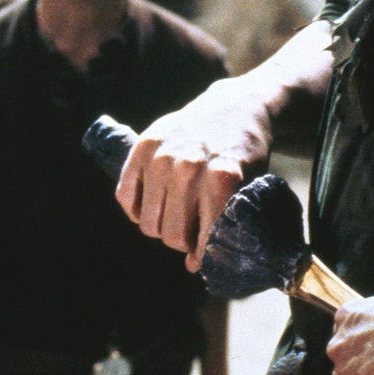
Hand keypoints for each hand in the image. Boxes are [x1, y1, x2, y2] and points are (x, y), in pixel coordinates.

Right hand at [115, 77, 274, 270]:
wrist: (235, 108)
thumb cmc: (245, 155)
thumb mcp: (248, 190)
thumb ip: (223, 227)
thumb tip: (194, 266)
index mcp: (222, 179)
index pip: (203, 241)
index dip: (203, 257)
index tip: (203, 259)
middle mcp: (189, 168)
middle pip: (172, 236)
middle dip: (182, 244)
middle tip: (191, 236)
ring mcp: (162, 156)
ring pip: (148, 222)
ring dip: (160, 228)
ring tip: (175, 219)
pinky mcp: (143, 147)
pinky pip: (125, 197)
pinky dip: (135, 209)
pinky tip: (152, 206)